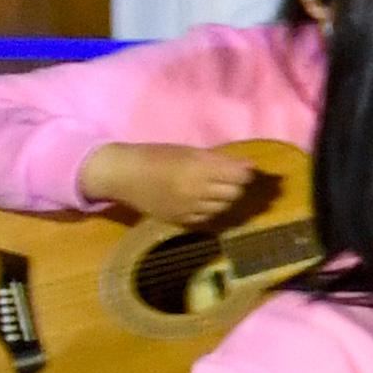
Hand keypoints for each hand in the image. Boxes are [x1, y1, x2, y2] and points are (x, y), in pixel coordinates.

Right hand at [83, 141, 265, 227]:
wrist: (123, 175)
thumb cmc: (156, 156)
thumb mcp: (189, 151)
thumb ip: (220, 160)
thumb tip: (250, 166)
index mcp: (198, 169)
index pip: (239, 176)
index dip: (245, 172)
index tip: (244, 168)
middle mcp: (196, 191)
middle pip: (235, 193)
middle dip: (237, 185)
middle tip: (230, 178)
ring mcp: (188, 208)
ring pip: (224, 207)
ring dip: (225, 198)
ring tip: (214, 187)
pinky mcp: (180, 220)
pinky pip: (208, 217)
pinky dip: (211, 209)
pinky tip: (202, 199)